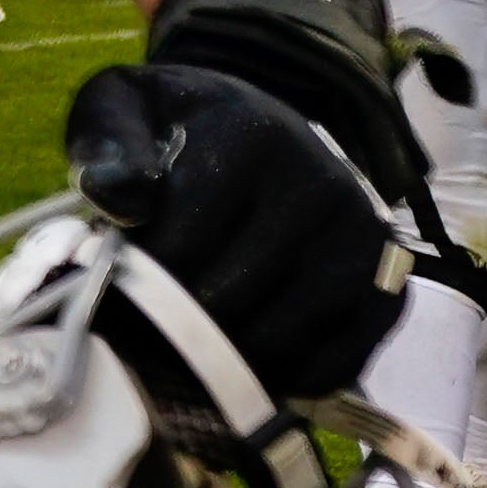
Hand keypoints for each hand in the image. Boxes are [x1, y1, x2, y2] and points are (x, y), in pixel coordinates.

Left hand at [73, 0, 424, 408]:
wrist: (264, 132)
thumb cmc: (180, 129)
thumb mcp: (123, 107)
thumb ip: (105, 142)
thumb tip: (120, 200)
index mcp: (253, 137)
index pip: (181, 247)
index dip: (131, 286)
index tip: (102, 296)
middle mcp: (321, 188)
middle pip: (226, 302)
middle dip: (166, 329)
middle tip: (132, 335)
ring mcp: (361, 244)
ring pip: (274, 344)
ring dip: (216, 364)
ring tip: (176, 348)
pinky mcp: (385, 291)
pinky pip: (327, 368)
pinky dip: (275, 380)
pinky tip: (236, 358)